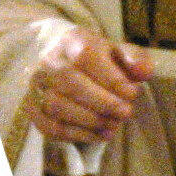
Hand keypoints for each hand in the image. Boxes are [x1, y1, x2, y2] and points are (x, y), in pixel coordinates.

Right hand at [24, 25, 153, 143]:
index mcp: (71, 40)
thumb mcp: (119, 53)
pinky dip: (78, 135)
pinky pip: (50, 126)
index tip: (132, 93)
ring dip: (91, 120)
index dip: (111, 78)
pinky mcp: (32, 108)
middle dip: (103, 102)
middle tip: (126, 113)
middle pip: (70, 82)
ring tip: (114, 125)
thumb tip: (143, 72)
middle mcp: (48, 61)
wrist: (67, 66)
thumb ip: (135, 59)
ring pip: (58, 106)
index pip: (86, 56)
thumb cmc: (99, 62)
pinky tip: (100, 135)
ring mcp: (36, 86)